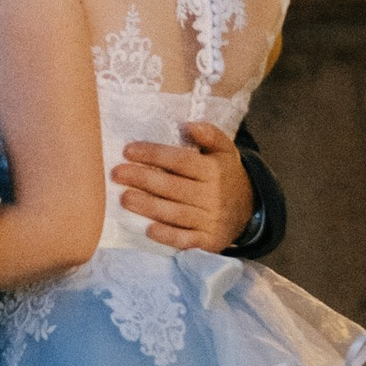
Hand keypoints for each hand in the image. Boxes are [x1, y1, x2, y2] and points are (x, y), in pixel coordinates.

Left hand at [112, 119, 256, 254]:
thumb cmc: (225, 176)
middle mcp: (212, 195)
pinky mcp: (208, 240)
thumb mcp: (225, 150)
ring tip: (124, 198)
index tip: (128, 151)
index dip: (153, 154)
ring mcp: (210, 219)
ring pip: (175, 212)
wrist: (249, 210)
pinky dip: (167, 235)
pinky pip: (185, 239)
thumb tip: (188, 125)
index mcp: (214, 170)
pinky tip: (149, 229)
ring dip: (148, 206)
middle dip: (142, 179)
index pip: (180, 160)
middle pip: (172, 186)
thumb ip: (210, 134)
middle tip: (117, 174)